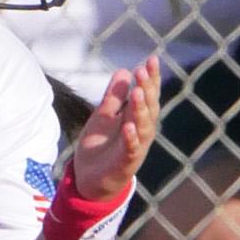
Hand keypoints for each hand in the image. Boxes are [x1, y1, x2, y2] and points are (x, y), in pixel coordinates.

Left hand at [71, 55, 159, 199]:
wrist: (88, 180)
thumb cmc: (100, 147)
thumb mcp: (103, 117)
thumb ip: (113, 97)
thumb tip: (125, 70)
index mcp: (137, 118)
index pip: (147, 94)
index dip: (151, 78)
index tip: (151, 59)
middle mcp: (141, 131)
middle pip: (149, 107)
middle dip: (147, 88)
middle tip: (143, 70)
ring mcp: (136, 147)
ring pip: (143, 126)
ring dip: (140, 109)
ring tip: (137, 92)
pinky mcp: (126, 163)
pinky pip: (131, 149)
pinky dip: (131, 138)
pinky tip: (128, 125)